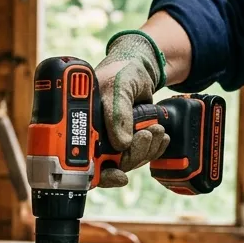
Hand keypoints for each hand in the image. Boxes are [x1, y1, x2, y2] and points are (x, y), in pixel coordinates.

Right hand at [95, 32, 168, 187]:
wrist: (140, 68)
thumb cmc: (122, 71)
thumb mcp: (118, 86)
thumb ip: (117, 113)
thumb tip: (121, 144)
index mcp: (83, 126)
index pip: (85, 163)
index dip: (101, 174)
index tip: (119, 174)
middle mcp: (94, 137)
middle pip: (110, 166)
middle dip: (132, 156)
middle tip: (145, 134)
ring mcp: (111, 140)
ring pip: (129, 162)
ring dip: (146, 150)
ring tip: (156, 129)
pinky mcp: (128, 140)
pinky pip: (141, 155)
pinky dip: (154, 149)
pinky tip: (160, 137)